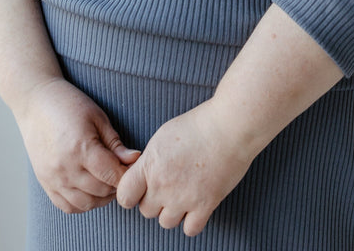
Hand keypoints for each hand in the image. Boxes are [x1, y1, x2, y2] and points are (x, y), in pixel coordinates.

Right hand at [14, 77, 139, 213]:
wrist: (35, 104)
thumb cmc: (69, 105)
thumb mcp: (97, 117)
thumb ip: (115, 143)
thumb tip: (134, 159)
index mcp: (81, 149)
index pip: (112, 175)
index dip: (127, 174)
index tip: (132, 167)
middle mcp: (65, 168)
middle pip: (101, 191)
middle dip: (116, 184)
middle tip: (121, 171)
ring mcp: (53, 179)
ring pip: (86, 204)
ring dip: (101, 197)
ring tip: (107, 180)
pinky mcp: (45, 184)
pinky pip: (68, 206)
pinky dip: (83, 203)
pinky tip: (89, 189)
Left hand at [116, 99, 254, 235]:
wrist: (229, 127)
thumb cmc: (198, 124)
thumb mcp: (163, 136)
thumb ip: (150, 160)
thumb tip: (144, 175)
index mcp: (149, 165)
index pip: (124, 196)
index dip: (131, 194)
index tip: (140, 188)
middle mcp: (162, 185)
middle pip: (146, 210)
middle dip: (155, 200)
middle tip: (170, 184)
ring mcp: (183, 198)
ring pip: (166, 222)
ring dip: (173, 211)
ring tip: (185, 192)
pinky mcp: (205, 206)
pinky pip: (190, 229)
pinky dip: (192, 221)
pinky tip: (197, 204)